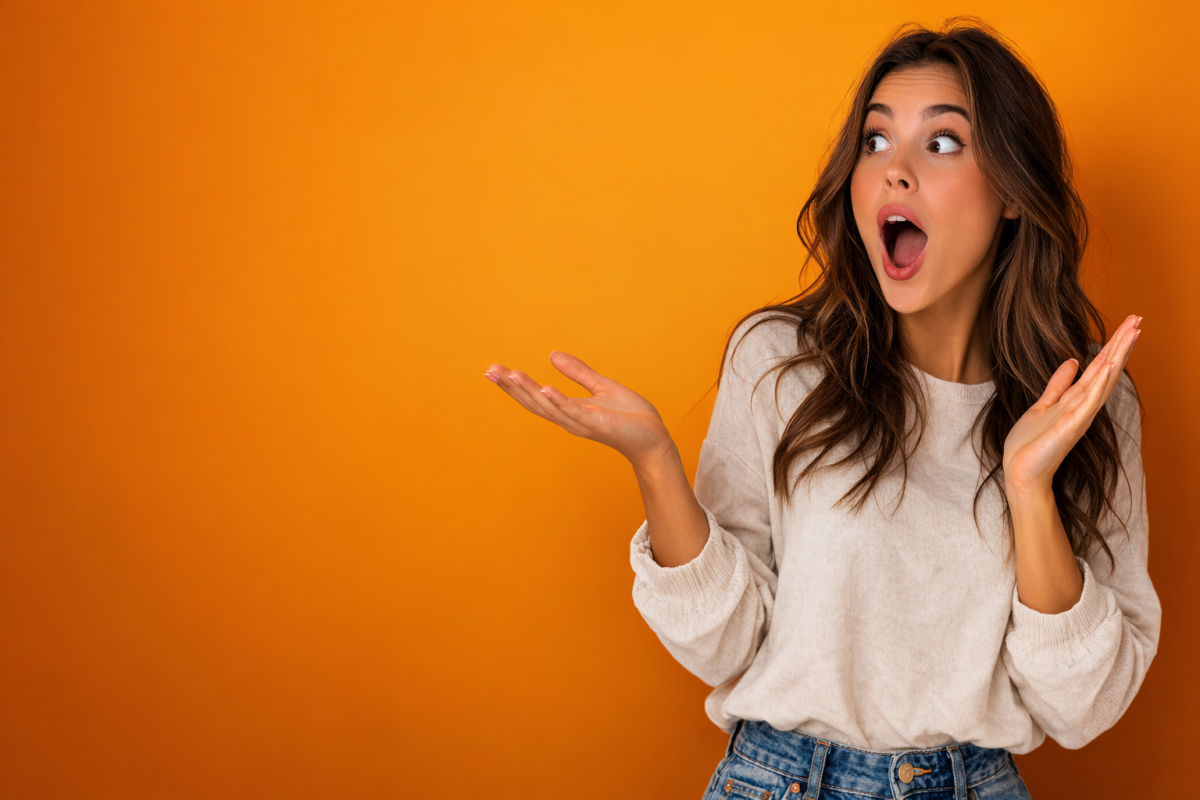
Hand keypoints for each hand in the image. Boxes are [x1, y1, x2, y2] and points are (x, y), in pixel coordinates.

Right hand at [485, 352, 673, 467]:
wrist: (654, 438)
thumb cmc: (630, 417)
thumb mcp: (601, 387)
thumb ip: (578, 373)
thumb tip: (552, 355)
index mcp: (569, 410)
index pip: (535, 397)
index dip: (513, 385)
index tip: (493, 370)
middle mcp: (570, 419)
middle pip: (534, 403)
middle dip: (511, 387)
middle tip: (490, 371)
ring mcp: (582, 423)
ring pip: (549, 407)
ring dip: (529, 391)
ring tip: (510, 374)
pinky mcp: (598, 424)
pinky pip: (574, 412)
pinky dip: (559, 401)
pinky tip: (545, 388)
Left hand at [1003, 314, 1141, 495]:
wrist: (1020, 472)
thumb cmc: (1031, 444)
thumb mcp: (1043, 405)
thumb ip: (1058, 384)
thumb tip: (1073, 361)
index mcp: (1076, 399)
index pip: (1099, 366)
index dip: (1113, 345)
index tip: (1129, 323)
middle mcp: (1082, 405)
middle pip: (1107, 368)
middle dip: (1122, 343)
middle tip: (1139, 318)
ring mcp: (1079, 415)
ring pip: (1103, 380)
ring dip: (1117, 355)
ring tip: (1133, 332)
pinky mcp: (1070, 426)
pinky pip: (1088, 402)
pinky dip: (1099, 383)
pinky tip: (1109, 365)